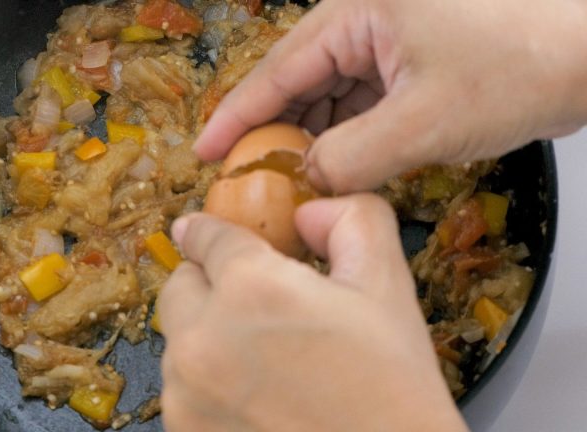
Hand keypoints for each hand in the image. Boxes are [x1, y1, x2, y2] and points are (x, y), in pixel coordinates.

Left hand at [158, 194, 467, 430]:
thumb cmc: (393, 387)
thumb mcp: (387, 285)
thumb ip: (350, 220)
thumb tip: (307, 210)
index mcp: (250, 288)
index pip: (206, 237)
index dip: (208, 231)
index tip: (198, 230)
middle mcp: (202, 338)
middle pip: (179, 287)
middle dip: (207, 284)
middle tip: (248, 302)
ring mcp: (185, 394)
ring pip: (177, 341)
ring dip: (205, 337)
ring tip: (260, 359)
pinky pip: (180, 389)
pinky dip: (205, 384)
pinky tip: (252, 397)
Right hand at [194, 0, 586, 192]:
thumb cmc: (515, 70)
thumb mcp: (422, 123)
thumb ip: (350, 157)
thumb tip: (302, 182)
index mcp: (357, 12)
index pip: (278, 70)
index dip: (237, 116)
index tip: (203, 153)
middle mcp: (364, 19)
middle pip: (298, 82)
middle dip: (275, 133)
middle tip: (246, 182)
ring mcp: (388, 40)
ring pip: (329, 95)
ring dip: (311, 140)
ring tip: (287, 184)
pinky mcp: (410, 62)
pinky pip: (361, 102)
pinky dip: (347, 137)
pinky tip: (334, 168)